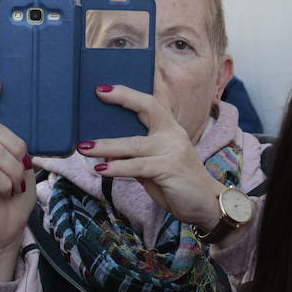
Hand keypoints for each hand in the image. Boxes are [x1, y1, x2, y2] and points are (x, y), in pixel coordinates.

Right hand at [0, 80, 36, 280]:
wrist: (5, 230)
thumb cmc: (14, 197)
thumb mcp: (21, 166)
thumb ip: (17, 148)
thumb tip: (20, 140)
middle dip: (18, 150)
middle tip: (21, 171)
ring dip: (15, 173)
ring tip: (12, 187)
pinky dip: (7, 184)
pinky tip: (4, 194)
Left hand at [77, 84, 225, 231]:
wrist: (206, 204)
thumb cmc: (177, 183)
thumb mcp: (156, 164)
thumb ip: (137, 155)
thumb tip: (107, 152)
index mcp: (170, 129)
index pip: (151, 103)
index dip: (129, 93)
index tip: (105, 87)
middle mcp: (173, 134)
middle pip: (148, 108)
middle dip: (123, 98)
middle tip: (99, 93)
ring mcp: (172, 151)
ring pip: (134, 144)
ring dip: (106, 146)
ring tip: (84, 148)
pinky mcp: (169, 169)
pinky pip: (137, 166)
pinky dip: (117, 168)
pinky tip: (101, 169)